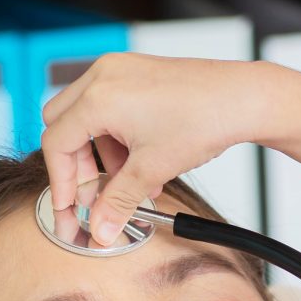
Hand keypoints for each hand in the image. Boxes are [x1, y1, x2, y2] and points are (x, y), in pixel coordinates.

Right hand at [41, 53, 281, 248]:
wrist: (244, 98)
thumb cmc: (204, 120)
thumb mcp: (153, 169)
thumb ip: (118, 201)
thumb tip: (99, 230)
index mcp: (97, 97)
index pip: (56, 143)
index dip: (62, 181)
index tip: (70, 208)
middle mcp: (102, 76)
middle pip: (63, 125)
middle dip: (77, 165)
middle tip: (95, 196)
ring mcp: (119, 69)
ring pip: (86, 116)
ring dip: (100, 153)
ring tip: (130, 182)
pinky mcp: (136, 71)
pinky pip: (109, 105)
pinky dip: (117, 135)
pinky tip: (142, 162)